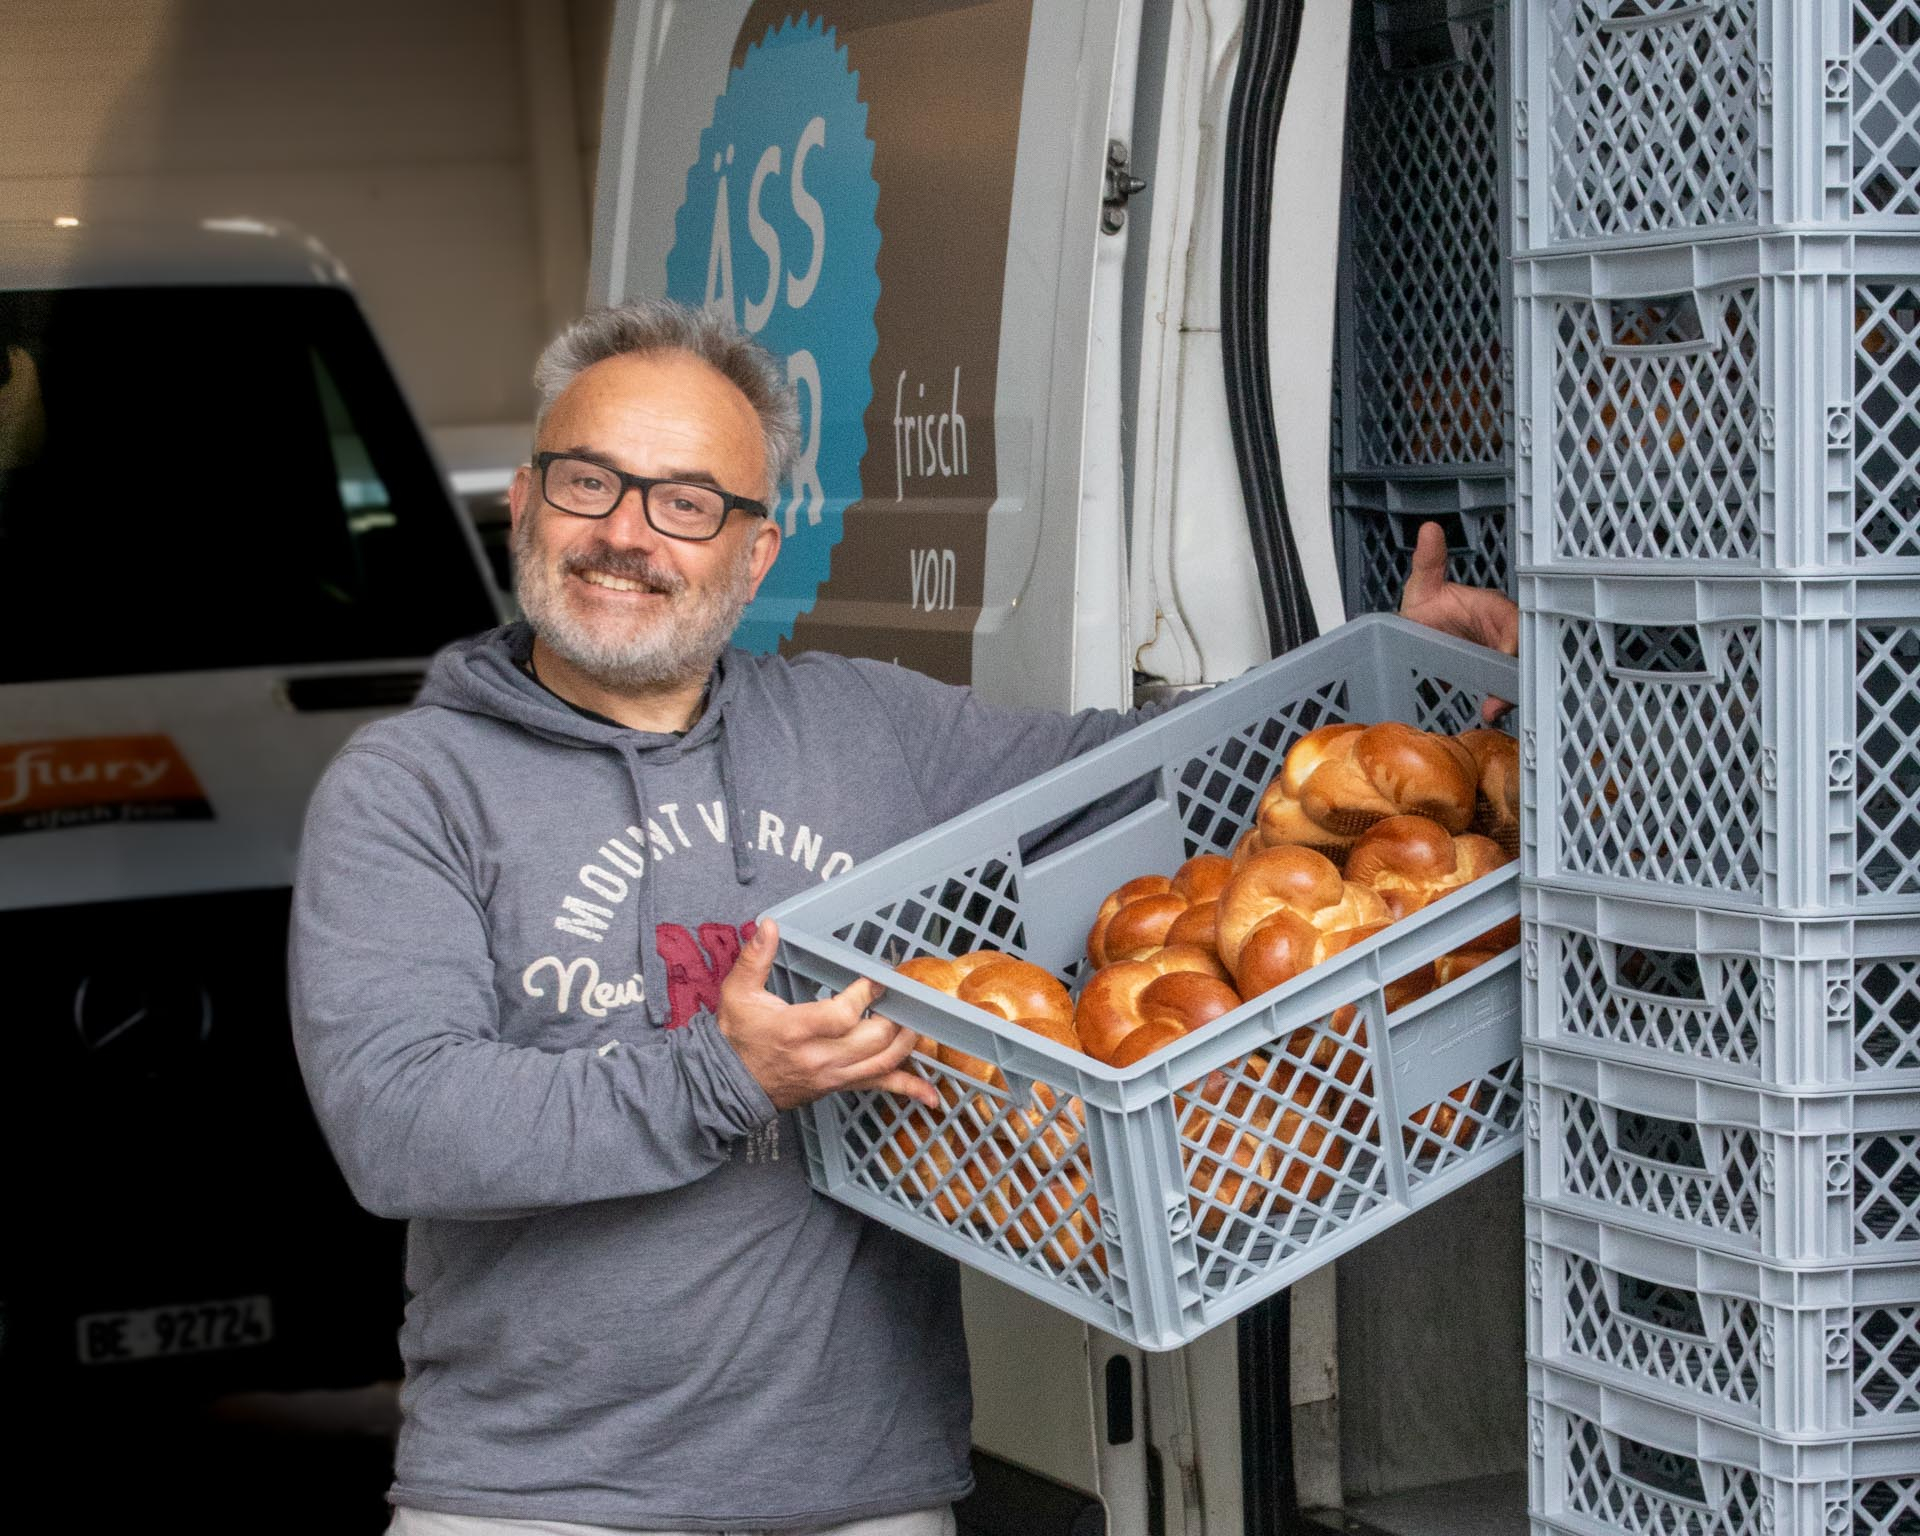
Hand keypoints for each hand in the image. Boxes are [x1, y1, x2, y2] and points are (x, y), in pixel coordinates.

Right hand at [718, 920, 940, 1111]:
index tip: (877, 979)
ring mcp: (833, 1076)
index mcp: (795, 1030)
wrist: (729, 1086)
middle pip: (873, 1039)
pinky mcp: (840, 1086)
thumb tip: (768, 925)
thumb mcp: (737, 993)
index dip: (865, 996)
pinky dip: (908, 1089)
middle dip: (895, 1015)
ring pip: (884, 1062)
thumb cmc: (737, 1037)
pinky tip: (932, 1095)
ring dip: (907, 1041)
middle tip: (904, 994)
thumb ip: (754, 958)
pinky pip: (879, 1088)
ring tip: (917, 1019)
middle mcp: (819, 1057)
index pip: (842, 1015)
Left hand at [1399, 521, 1519, 723]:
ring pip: (1518, 675)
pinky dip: (1502, 701)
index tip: (1507, 655)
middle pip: (1524, 654)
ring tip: (1493, 710)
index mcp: (1495, 610)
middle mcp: (1503, 635)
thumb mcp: (1424, 588)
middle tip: (1500, 697)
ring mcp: (1499, 658)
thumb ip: (1428, 563)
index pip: (1516, 623)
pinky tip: (1491, 713)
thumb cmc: (1426, 610)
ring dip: (1510, 693)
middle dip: (1517, 674)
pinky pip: (1505, 690)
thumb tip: (1430, 530)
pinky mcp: (1491, 679)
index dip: (1515, 639)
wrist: (1412, 637)